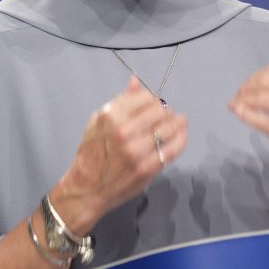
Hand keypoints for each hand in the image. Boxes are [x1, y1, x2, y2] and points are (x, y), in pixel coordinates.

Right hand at [50, 77, 189, 234]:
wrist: (88, 187)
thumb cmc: (91, 153)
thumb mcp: (98, 122)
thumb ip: (119, 102)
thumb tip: (135, 81)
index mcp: (110, 116)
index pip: (145, 97)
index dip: (153, 100)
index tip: (155, 106)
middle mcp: (123, 131)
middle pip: (160, 111)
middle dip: (166, 112)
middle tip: (168, 116)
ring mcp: (136, 150)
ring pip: (169, 127)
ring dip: (177, 124)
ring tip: (179, 124)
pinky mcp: (147, 167)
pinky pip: (173, 148)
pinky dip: (181, 140)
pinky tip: (180, 137)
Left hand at [228, 38, 268, 224]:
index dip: (254, 77)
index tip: (245, 87)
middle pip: (266, 83)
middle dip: (246, 88)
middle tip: (236, 97)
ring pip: (261, 99)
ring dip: (242, 101)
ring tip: (234, 106)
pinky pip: (261, 120)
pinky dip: (245, 114)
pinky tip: (237, 112)